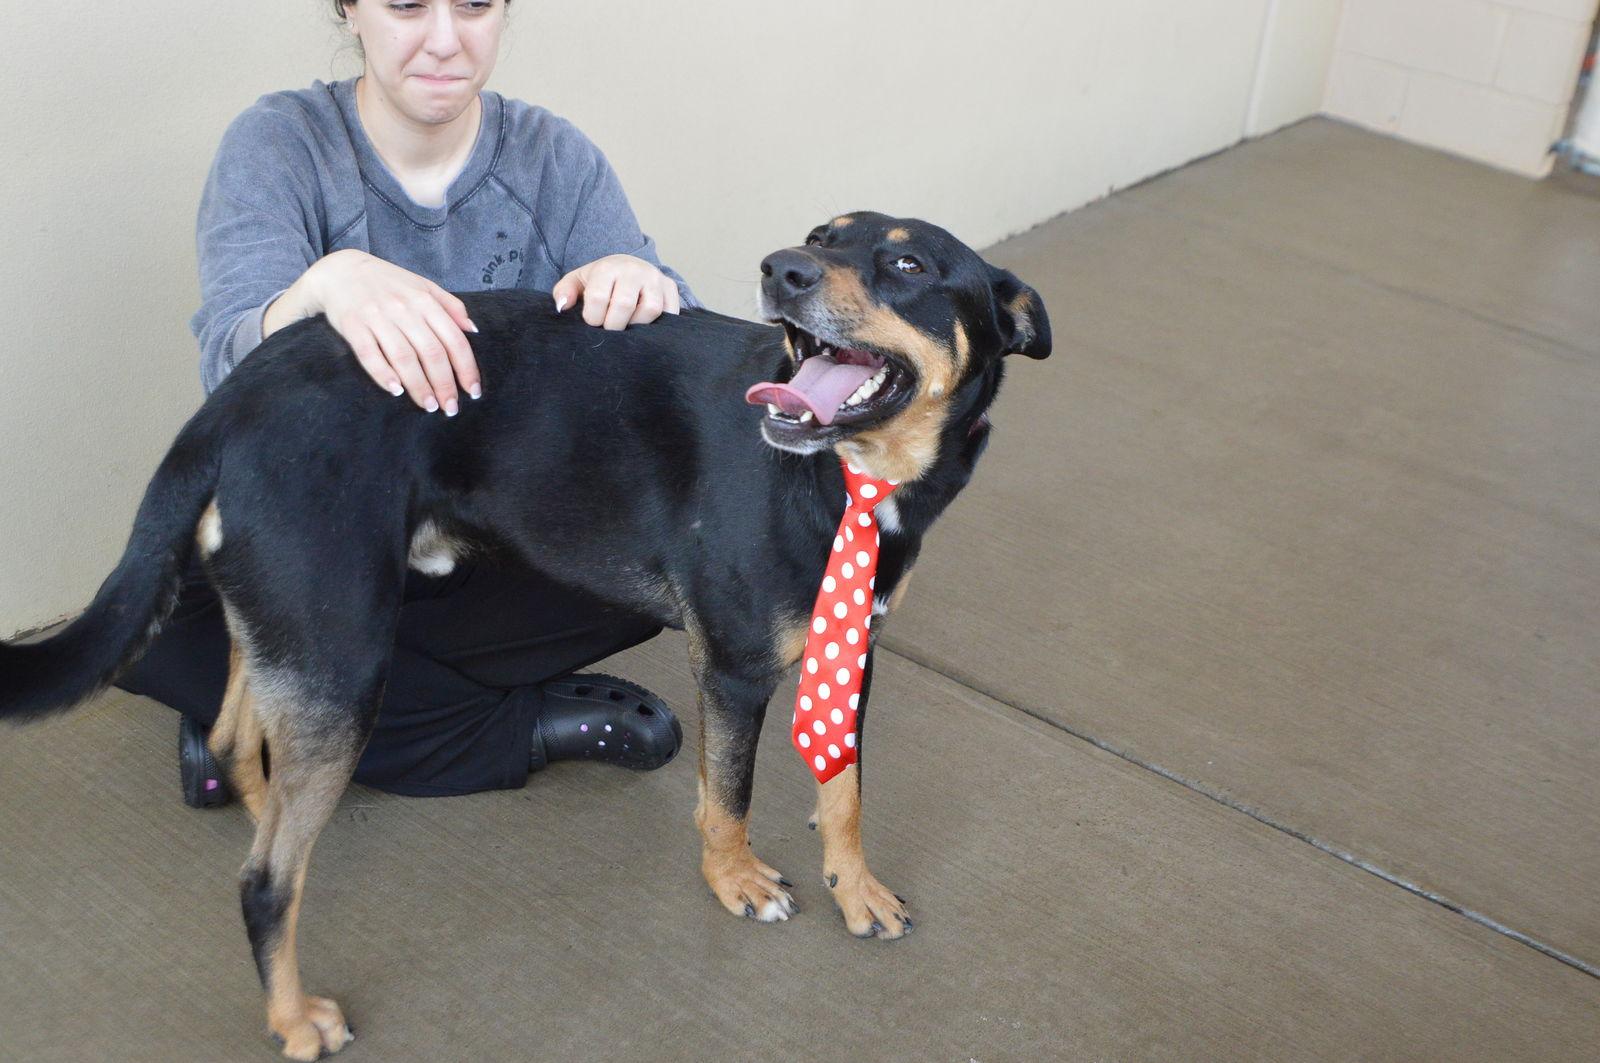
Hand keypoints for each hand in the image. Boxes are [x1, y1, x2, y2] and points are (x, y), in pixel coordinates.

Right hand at [269, 249, 480, 413]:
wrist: (340, 269)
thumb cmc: (387, 282)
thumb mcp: (422, 285)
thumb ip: (450, 305)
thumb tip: (473, 329)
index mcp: (424, 300)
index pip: (453, 339)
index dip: (466, 368)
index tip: (472, 392)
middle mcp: (403, 308)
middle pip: (431, 352)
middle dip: (444, 384)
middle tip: (450, 408)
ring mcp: (377, 316)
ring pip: (403, 356)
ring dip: (419, 385)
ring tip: (428, 406)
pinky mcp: (352, 325)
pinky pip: (369, 354)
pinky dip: (383, 374)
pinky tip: (396, 391)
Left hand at [552, 254, 680, 330]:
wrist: (629, 268)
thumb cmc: (601, 281)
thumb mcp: (578, 282)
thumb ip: (564, 292)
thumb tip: (562, 306)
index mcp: (608, 267)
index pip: (598, 297)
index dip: (593, 318)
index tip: (593, 321)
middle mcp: (634, 270)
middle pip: (624, 305)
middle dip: (614, 325)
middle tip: (610, 328)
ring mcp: (656, 278)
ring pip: (650, 310)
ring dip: (637, 325)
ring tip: (628, 324)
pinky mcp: (671, 289)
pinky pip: (669, 313)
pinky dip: (657, 325)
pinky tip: (644, 324)